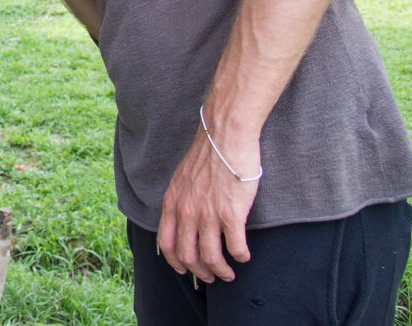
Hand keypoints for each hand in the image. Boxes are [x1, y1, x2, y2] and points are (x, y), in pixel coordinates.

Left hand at [156, 122, 259, 282]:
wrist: (224, 135)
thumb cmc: (208, 154)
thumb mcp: (182, 179)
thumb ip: (181, 200)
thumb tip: (184, 219)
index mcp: (173, 203)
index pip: (166, 244)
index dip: (175, 262)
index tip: (186, 269)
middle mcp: (187, 212)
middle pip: (188, 256)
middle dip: (200, 272)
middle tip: (211, 277)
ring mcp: (208, 214)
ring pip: (211, 257)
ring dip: (221, 271)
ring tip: (229, 273)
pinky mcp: (231, 213)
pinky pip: (235, 247)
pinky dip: (240, 257)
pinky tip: (244, 256)